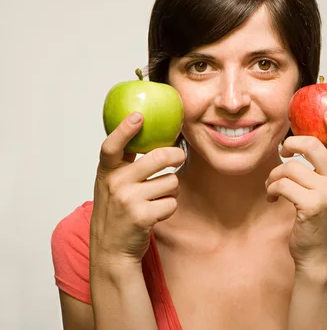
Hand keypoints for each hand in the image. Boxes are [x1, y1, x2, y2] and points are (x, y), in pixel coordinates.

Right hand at [90, 112, 185, 266]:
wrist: (110, 250)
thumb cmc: (116, 212)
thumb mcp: (111, 184)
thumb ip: (124, 162)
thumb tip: (146, 131)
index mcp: (107, 172)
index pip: (111, 146)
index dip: (124, 130)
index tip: (138, 116)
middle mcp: (115, 183)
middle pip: (159, 157)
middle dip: (176, 156)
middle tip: (179, 157)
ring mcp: (128, 200)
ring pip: (171, 182)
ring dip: (171, 191)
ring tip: (156, 200)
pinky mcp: (142, 216)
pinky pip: (172, 203)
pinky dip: (169, 208)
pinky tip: (156, 214)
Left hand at [265, 110, 326, 269]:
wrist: (317, 253)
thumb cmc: (317, 217)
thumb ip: (323, 168)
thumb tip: (302, 140)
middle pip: (315, 146)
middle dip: (292, 144)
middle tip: (284, 151)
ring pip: (291, 167)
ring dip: (274, 175)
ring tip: (273, 185)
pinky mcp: (310, 206)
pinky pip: (282, 184)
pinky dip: (271, 189)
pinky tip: (272, 197)